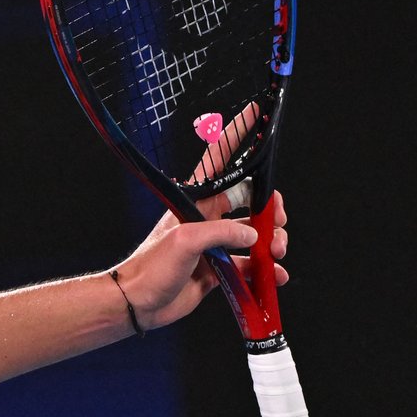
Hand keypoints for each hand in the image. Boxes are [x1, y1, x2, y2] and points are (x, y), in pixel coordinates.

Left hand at [113, 104, 288, 329]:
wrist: (138, 303)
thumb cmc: (151, 267)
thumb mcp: (186, 241)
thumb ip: (223, 232)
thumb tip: (253, 234)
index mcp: (196, 203)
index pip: (220, 161)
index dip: (237, 135)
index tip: (254, 113)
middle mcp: (206, 219)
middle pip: (250, 202)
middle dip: (271, 210)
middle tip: (277, 224)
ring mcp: (213, 245)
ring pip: (254, 235)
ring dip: (272, 243)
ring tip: (276, 254)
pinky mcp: (218, 270)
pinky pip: (250, 265)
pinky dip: (266, 269)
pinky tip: (275, 275)